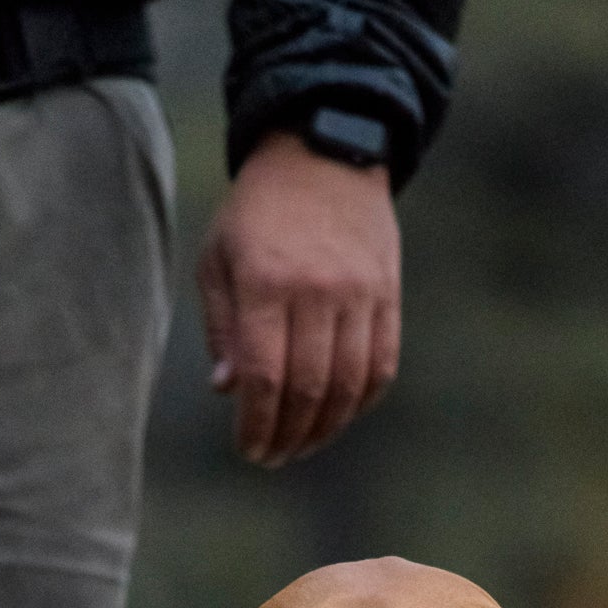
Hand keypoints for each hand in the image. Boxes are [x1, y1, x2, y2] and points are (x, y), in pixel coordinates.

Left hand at [198, 131, 400, 468]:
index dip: (257, 424)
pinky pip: (381, 365)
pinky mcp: (387, 294)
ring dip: (326, 428)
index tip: (249, 450)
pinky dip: (361, 401)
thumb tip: (229, 392)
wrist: (324, 150)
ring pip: (348, 385)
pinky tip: (340, 415)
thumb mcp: (219, 258)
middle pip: (309, 388)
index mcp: (266, 282)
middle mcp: (317, 290)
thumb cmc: (258, 211)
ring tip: (303, 444)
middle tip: (273, 456)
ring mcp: (358, 293)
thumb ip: (223, 327)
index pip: (266, 376)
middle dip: (289, 436)